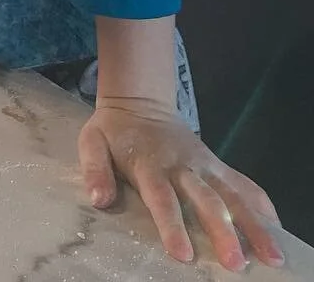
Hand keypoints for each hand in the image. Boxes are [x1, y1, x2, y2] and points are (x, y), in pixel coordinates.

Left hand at [80, 97, 283, 270]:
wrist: (139, 103)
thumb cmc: (113, 131)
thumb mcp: (91, 143)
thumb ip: (94, 170)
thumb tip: (98, 200)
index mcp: (149, 164)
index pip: (162, 198)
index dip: (172, 226)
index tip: (183, 254)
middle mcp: (181, 166)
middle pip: (205, 201)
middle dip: (222, 232)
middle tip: (235, 264)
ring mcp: (203, 164)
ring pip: (232, 195)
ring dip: (253, 225)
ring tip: (271, 256)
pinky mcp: (216, 163)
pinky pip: (243, 182)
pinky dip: (261, 202)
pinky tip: (276, 226)